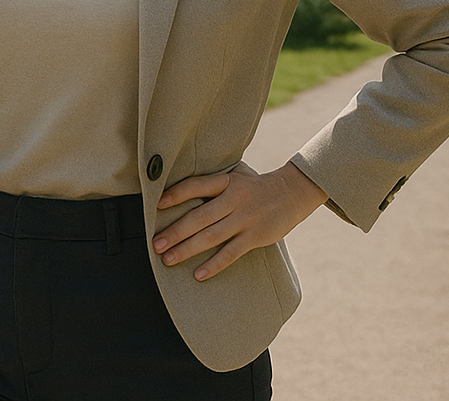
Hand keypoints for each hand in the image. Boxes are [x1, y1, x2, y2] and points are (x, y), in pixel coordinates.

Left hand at [152, 161, 327, 281]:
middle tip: (155, 245)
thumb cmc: (256, 185)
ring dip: (187, 249)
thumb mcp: (237, 174)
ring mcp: (245, 219)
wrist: (293, 192)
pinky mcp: (255, 236)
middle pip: (199, 217)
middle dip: (175, 232)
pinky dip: (214, 264)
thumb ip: (214, 181)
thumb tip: (181, 186)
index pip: (196, 186)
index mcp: (227, 181)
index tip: (156, 206)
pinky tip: (198, 274)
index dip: (175, 195)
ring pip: (211, 237)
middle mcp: (234, 199)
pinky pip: (231, 253)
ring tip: (168, 259)